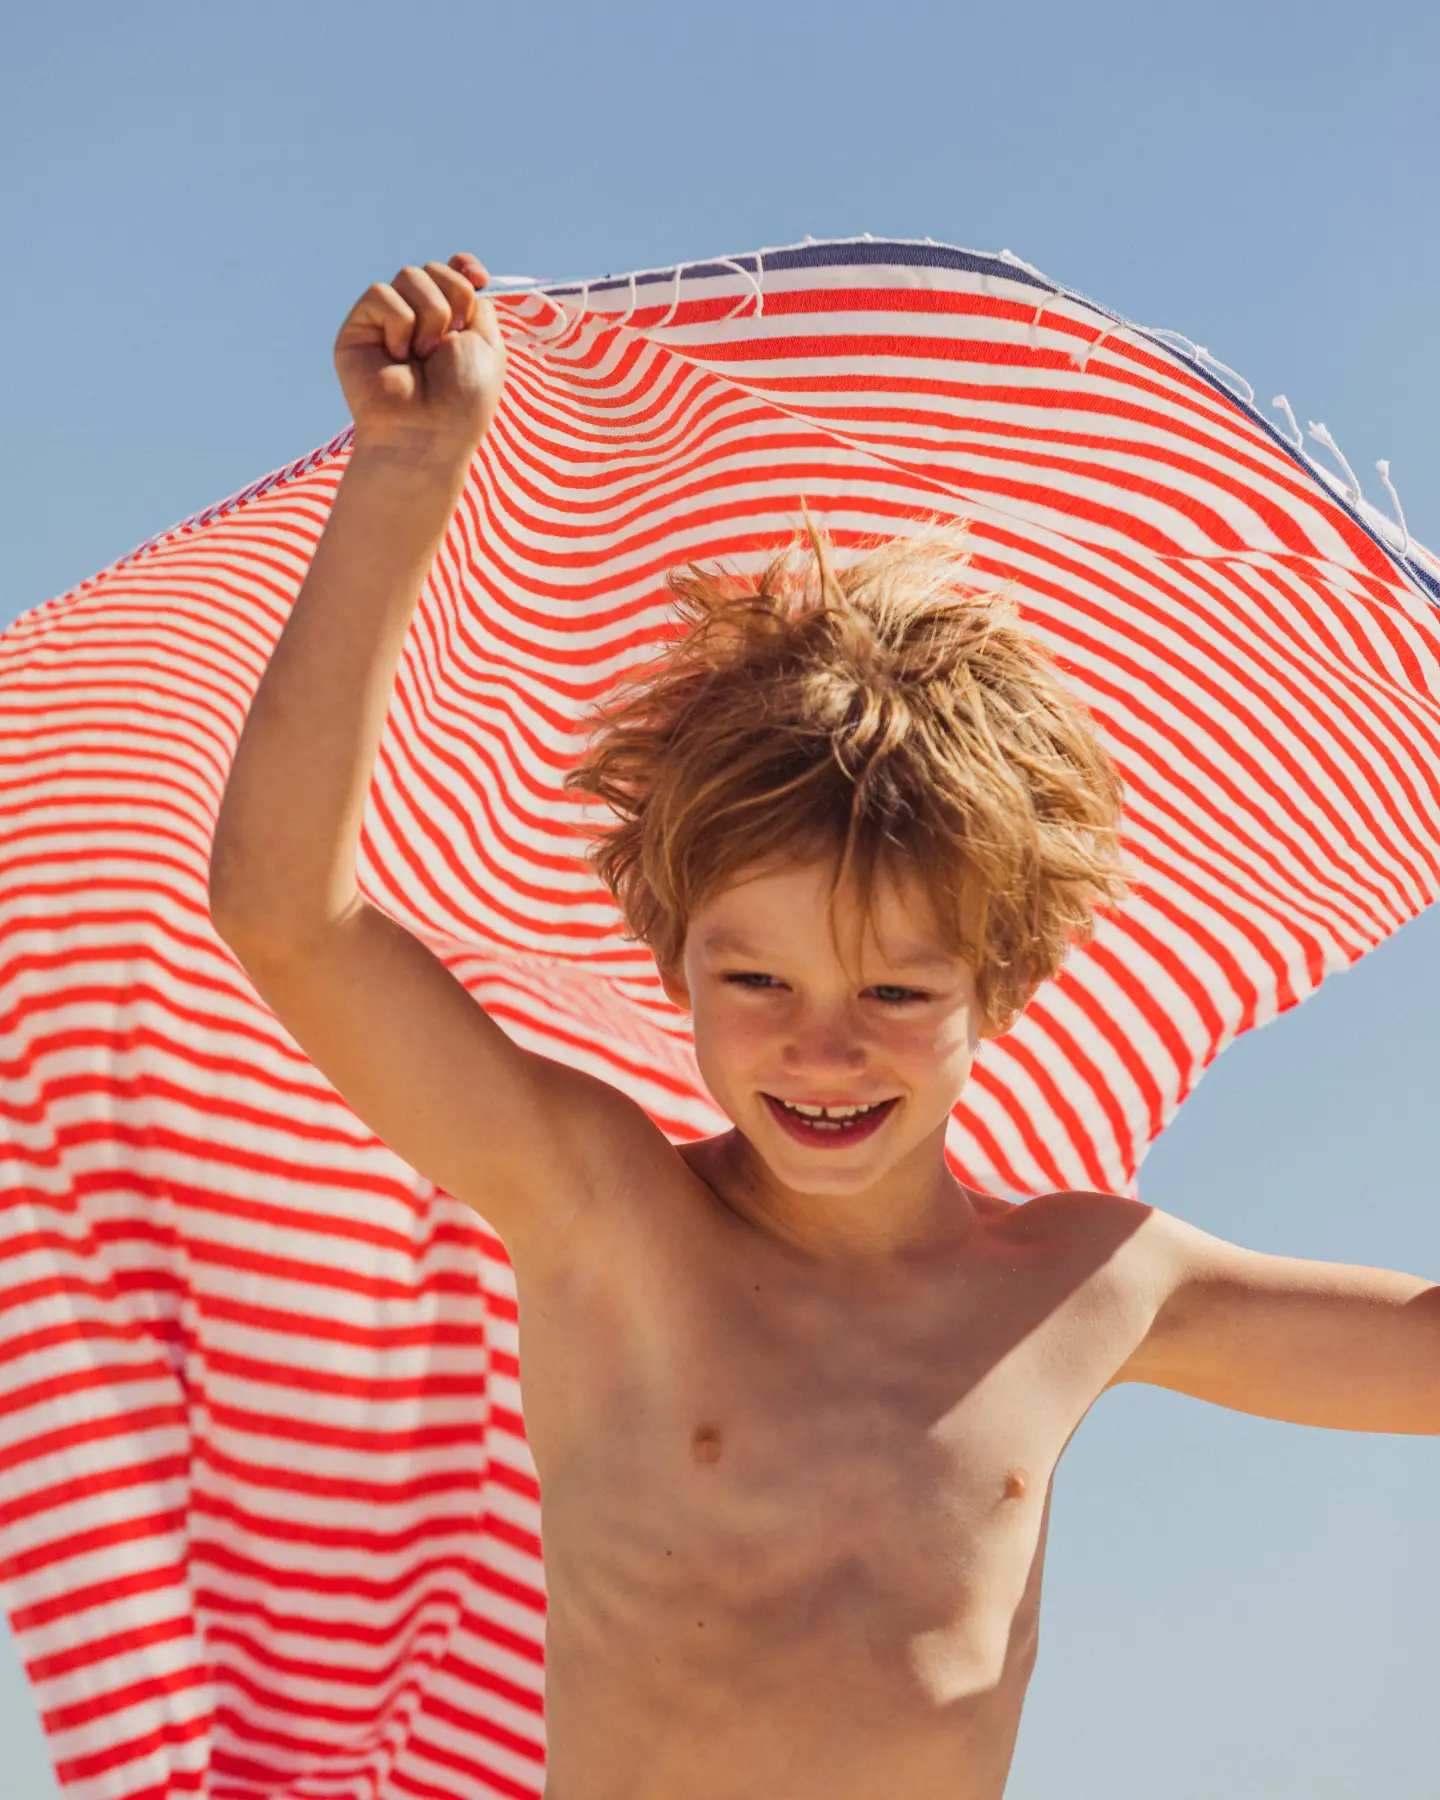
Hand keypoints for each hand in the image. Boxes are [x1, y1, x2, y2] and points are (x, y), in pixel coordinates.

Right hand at [334, 253, 505, 457]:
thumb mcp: (487, 346)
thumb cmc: (463, 401)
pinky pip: (382, 294)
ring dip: (430, 316)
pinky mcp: (358, 328)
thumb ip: (479, 303)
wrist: (428, 434)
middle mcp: (418, 320)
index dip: (464, 268)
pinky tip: (397, 357)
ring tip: (423, 357)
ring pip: (410, 276)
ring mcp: (387, 323)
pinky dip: (399, 323)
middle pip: (434, 269)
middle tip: (448, 345)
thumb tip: (466, 269)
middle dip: (452, 300)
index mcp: (451, 323)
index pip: (453, 270)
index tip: (478, 280)